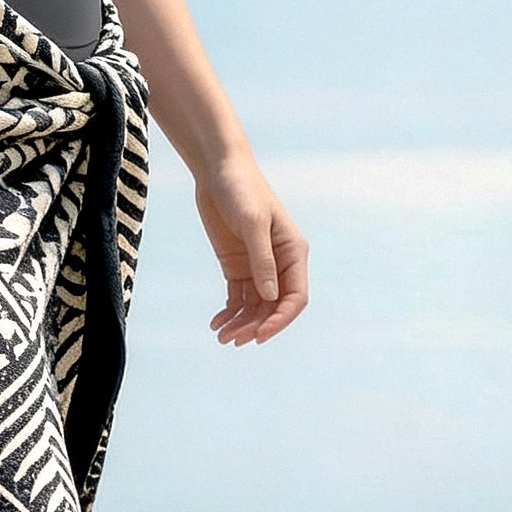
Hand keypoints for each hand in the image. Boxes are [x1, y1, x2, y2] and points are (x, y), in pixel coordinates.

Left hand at [194, 152, 308, 346]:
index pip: (295, 297)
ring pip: (255, 306)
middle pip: (273, 307)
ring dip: (241, 324)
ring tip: (221, 337)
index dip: (280, 320)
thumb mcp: (252, 223)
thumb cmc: (242, 189)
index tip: (259, 335)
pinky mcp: (236, 265)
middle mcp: (279, 263)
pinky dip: (229, 312)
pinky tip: (216, 323)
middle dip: (256, 326)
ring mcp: (257, 265)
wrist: (218, 170)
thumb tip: (270, 298)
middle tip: (233, 341)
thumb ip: (262, 260)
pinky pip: (238, 297)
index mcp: (293, 253)